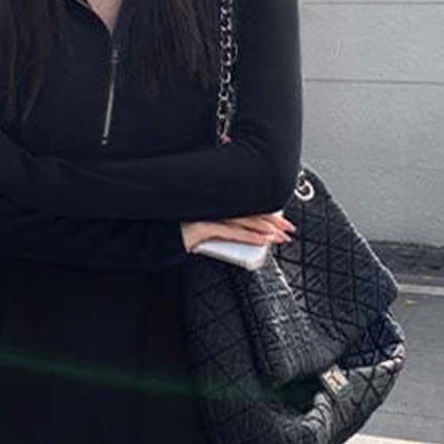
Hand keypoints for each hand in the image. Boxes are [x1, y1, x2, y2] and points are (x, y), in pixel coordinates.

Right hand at [181, 211, 295, 253]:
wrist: (154, 239)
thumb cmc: (175, 233)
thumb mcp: (202, 230)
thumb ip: (222, 229)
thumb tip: (247, 236)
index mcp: (214, 203)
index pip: (245, 205)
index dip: (265, 211)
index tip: (281, 218)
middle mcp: (213, 206)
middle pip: (249, 211)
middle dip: (272, 220)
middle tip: (289, 227)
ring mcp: (208, 215)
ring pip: (244, 221)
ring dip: (266, 229)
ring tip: (281, 236)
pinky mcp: (202, 227)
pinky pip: (232, 233)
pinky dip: (250, 237)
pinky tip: (264, 241)